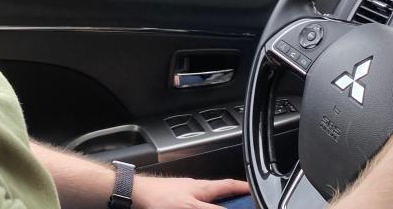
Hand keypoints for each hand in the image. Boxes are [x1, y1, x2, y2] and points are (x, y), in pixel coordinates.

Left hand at [133, 175, 250, 208]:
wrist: (136, 195)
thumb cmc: (159, 197)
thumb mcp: (191, 206)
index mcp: (203, 188)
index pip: (229, 186)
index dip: (244, 188)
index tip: (255, 190)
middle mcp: (196, 190)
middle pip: (220, 194)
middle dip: (232, 198)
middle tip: (242, 201)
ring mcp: (186, 196)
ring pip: (208, 201)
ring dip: (218, 202)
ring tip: (227, 204)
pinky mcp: (176, 202)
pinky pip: (196, 203)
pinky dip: (204, 204)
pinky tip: (201, 206)